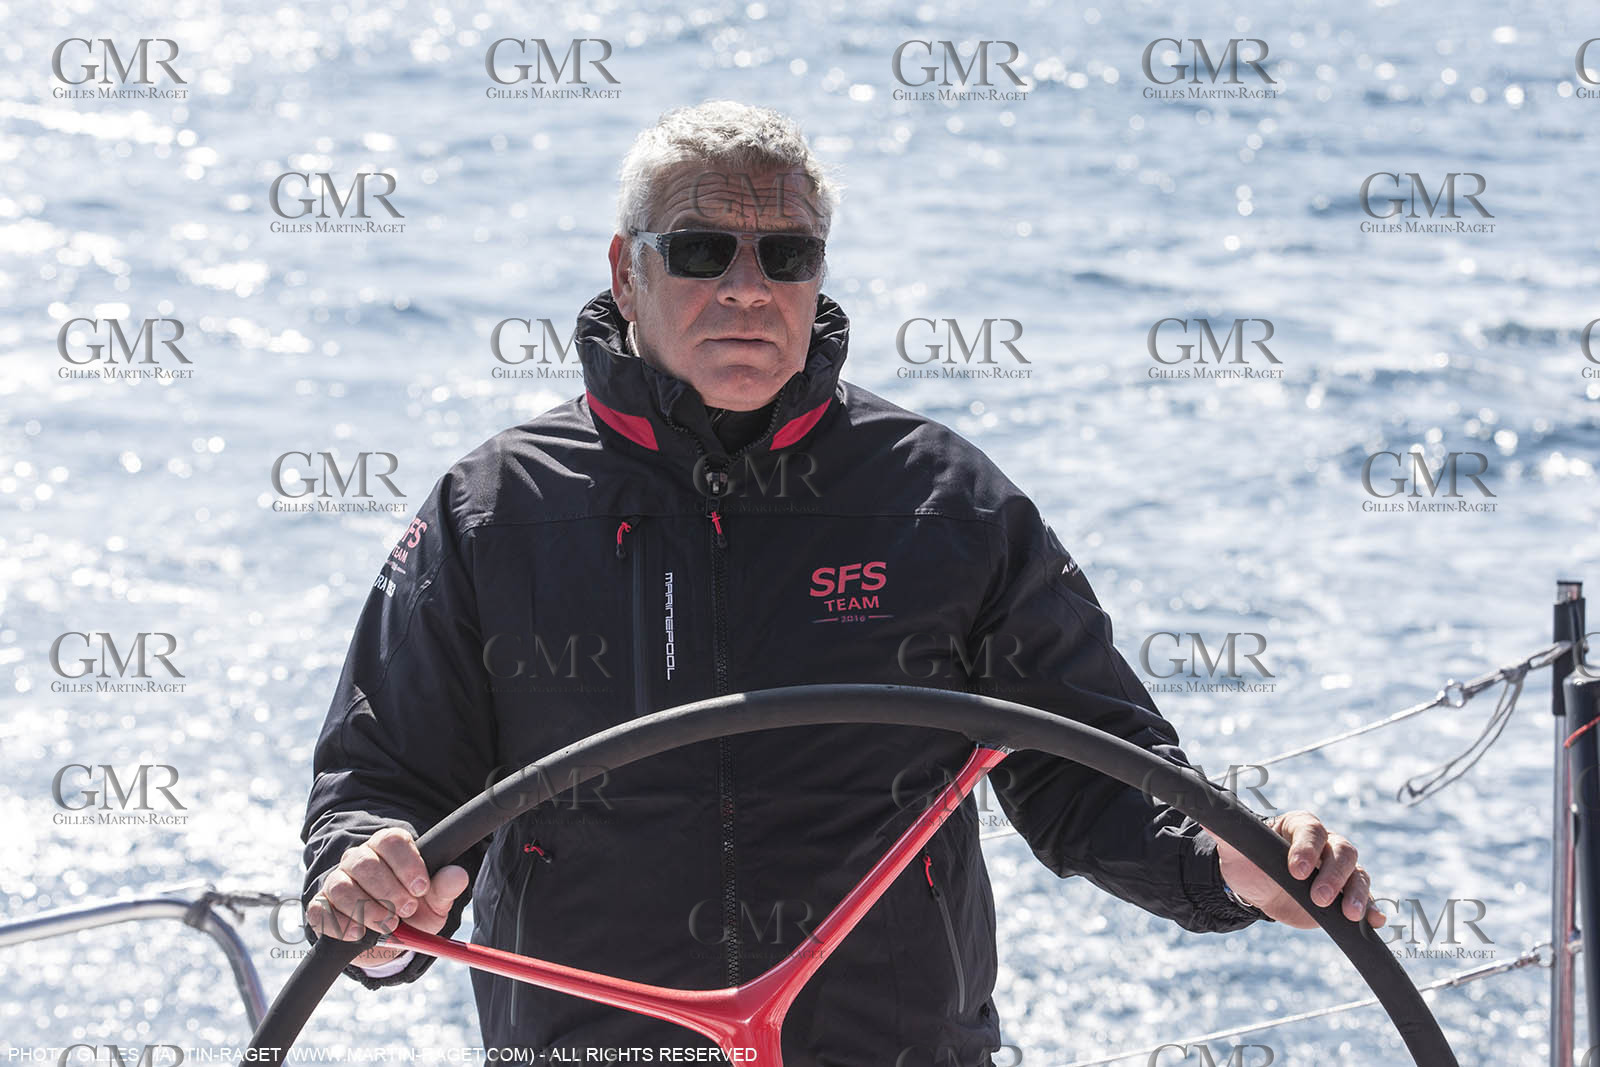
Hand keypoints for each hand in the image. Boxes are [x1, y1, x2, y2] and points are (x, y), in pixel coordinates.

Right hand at [306, 826, 469, 967]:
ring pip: (341, 885)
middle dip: (388, 890)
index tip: (421, 889)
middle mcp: (360, 859)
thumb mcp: (434, 902)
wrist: (390, 938)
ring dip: (365, 908)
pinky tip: (359, 933)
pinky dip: (339, 924)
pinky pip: (320, 909)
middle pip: (365, 862)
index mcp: (389, 848)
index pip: (391, 840)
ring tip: (387, 925)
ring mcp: (337, 880)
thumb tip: (458, 875)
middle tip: (405, 910)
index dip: (407, 864)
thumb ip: (444, 888)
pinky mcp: (321, 905)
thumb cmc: (414, 910)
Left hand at [1206, 811, 1386, 930]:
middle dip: (1333, 875)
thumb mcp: (1233, 844)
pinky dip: (1374, 908)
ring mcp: (1339, 871)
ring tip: (1350, 915)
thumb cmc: (1248, 858)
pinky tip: (1375, 922)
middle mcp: (1326, 844)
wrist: (1256, 887)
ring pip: (1359, 874)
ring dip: (1358, 893)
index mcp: (1300, 826)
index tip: (1295, 870)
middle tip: (1318, 897)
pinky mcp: (1345, 896)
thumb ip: (1223, 826)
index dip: (1307, 848)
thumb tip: (1203, 805)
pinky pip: (1368, 898)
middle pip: (1343, 851)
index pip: (1312, 831)